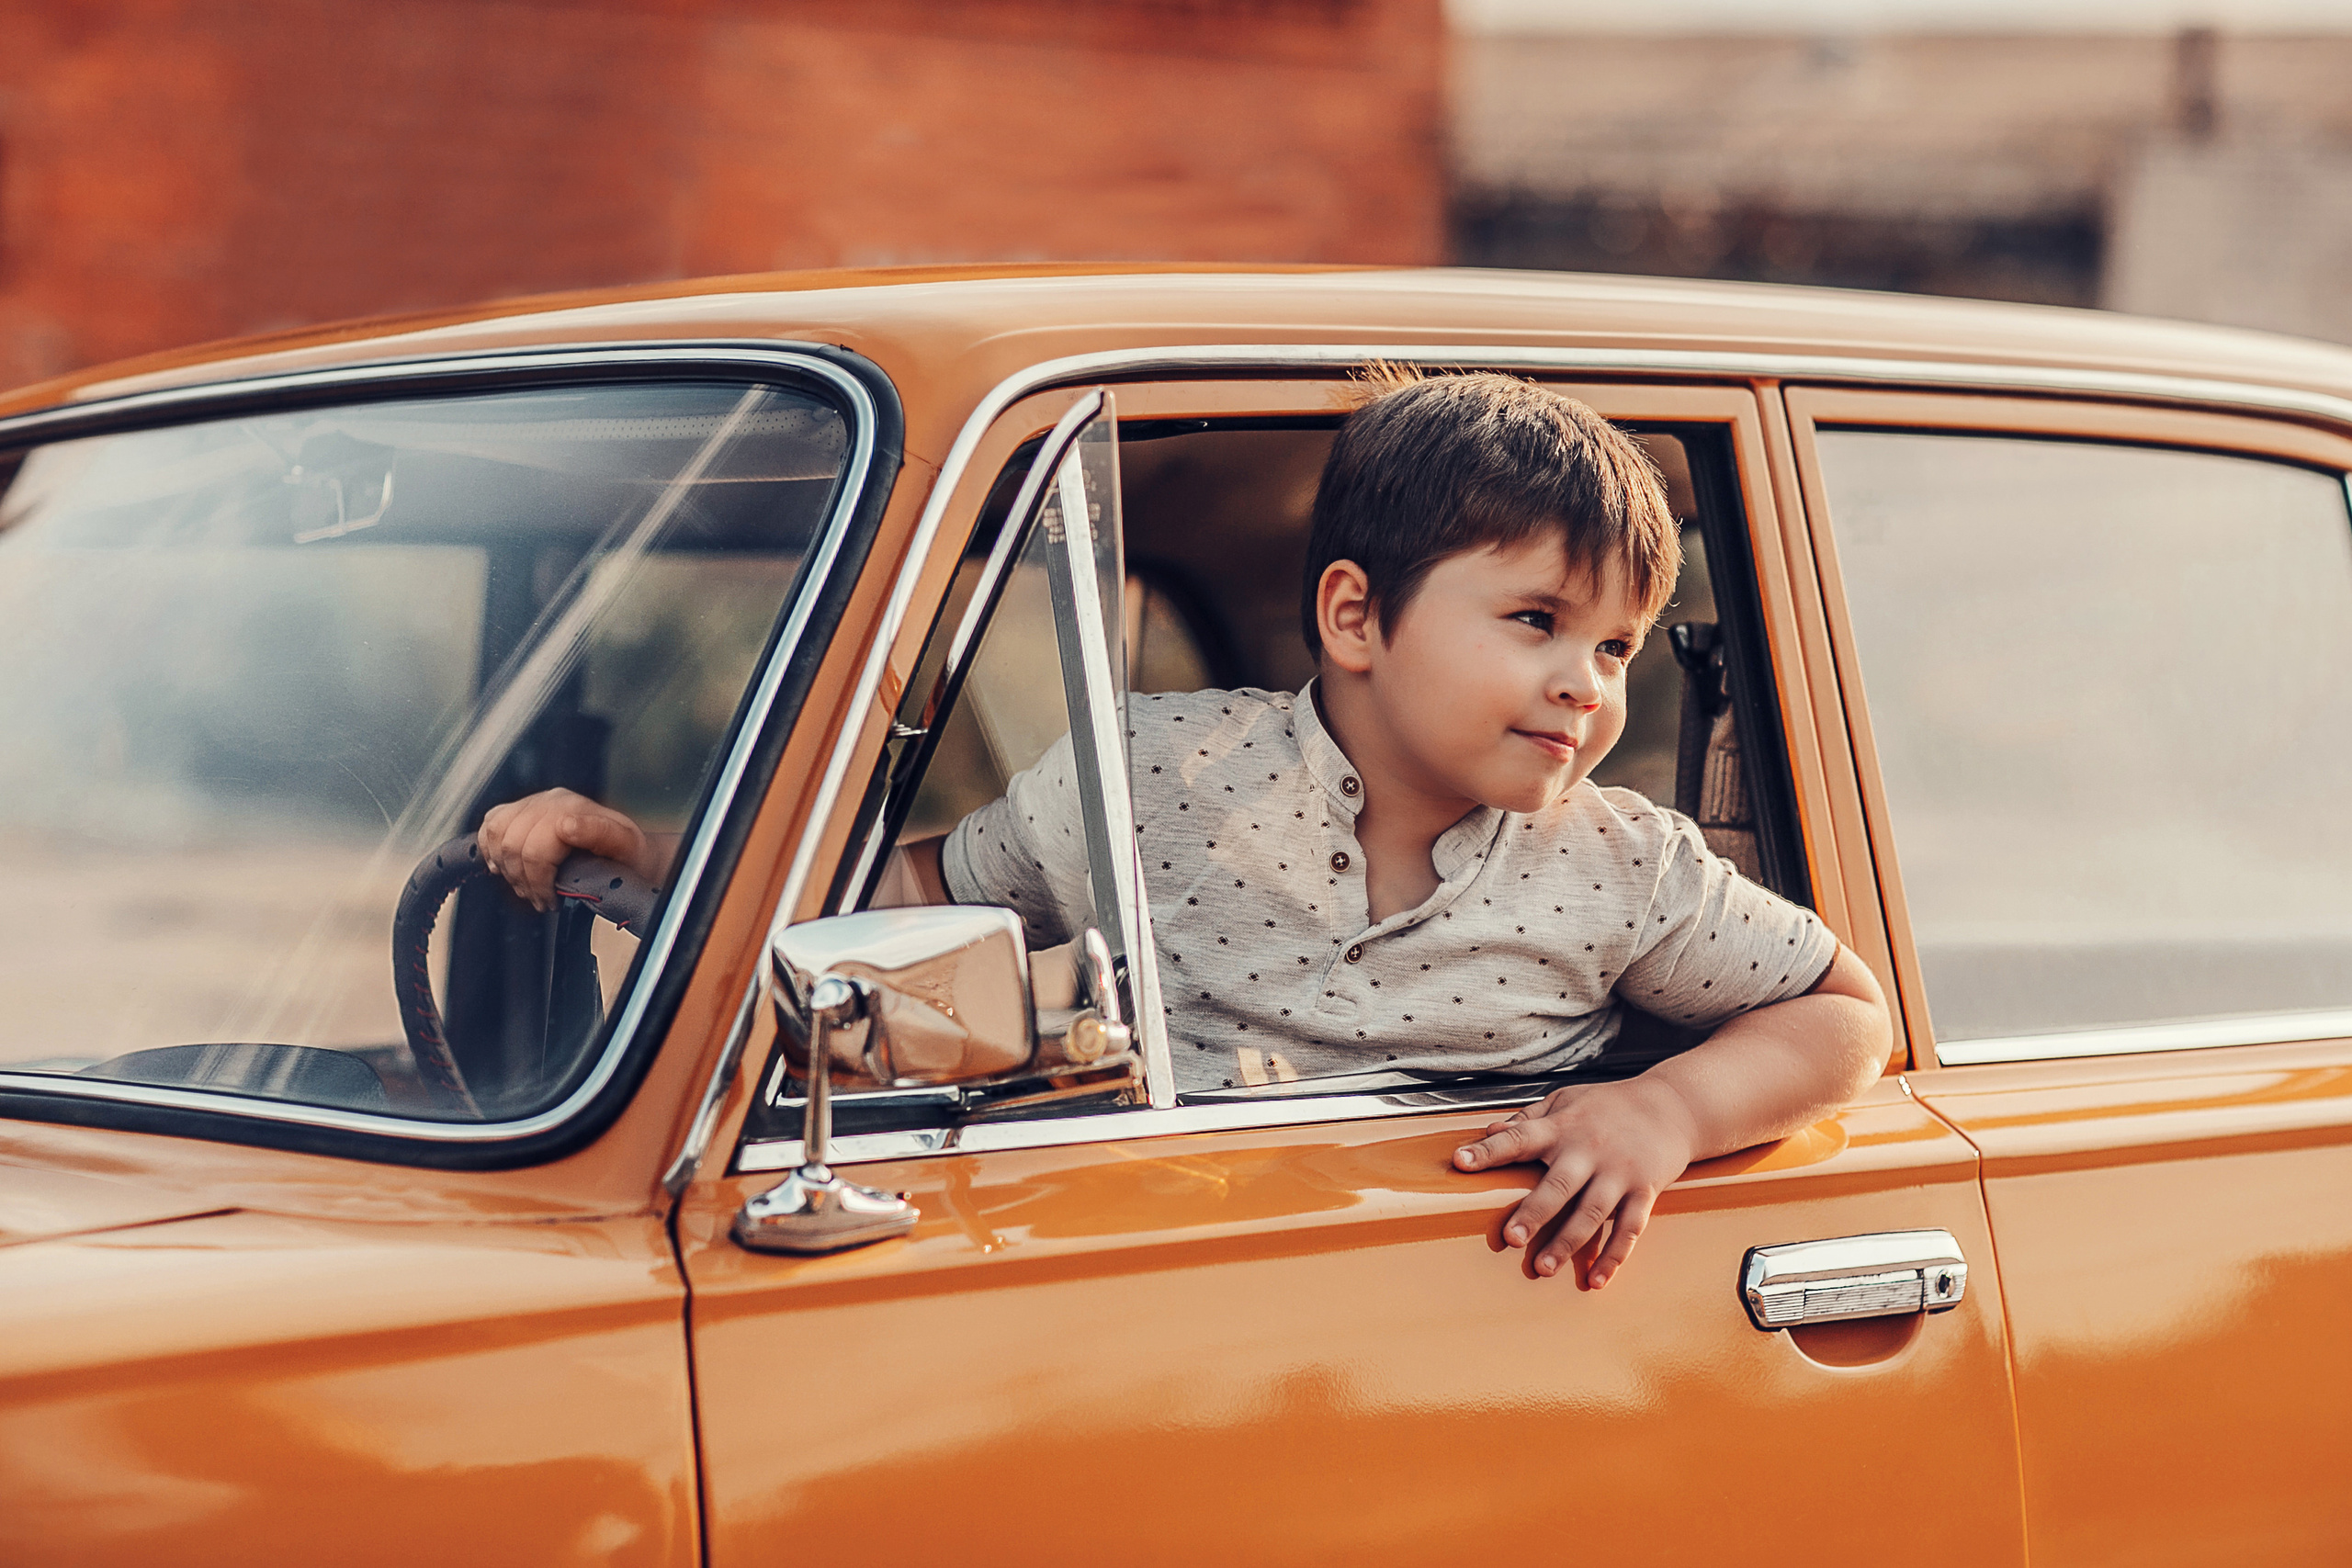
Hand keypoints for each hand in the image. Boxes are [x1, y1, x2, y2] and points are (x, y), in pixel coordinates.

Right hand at [478, 789, 653, 912]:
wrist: (629, 849)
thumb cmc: (628, 854)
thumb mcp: (627, 847)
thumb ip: (601, 833)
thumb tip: (566, 826)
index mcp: (574, 809)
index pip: (535, 850)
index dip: (539, 883)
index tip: (550, 901)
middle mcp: (551, 801)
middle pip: (512, 845)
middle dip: (523, 881)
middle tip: (539, 900)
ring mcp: (535, 802)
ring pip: (497, 833)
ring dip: (507, 868)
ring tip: (526, 887)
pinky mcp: (522, 809)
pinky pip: (492, 824)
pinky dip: (491, 848)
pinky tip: (503, 866)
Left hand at [1452, 1077, 1696, 1287]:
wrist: (1672, 1106)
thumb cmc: (1607, 1106)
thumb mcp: (1565, 1101)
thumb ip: (1527, 1119)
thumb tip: (1488, 1131)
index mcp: (1562, 1127)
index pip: (1519, 1136)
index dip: (1489, 1149)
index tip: (1460, 1161)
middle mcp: (1589, 1151)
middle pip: (1559, 1184)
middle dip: (1535, 1211)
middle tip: (1510, 1238)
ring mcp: (1619, 1173)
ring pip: (1592, 1213)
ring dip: (1568, 1242)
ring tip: (1544, 1268)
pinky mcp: (1645, 1191)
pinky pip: (1630, 1229)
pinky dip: (1614, 1257)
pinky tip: (1595, 1281)